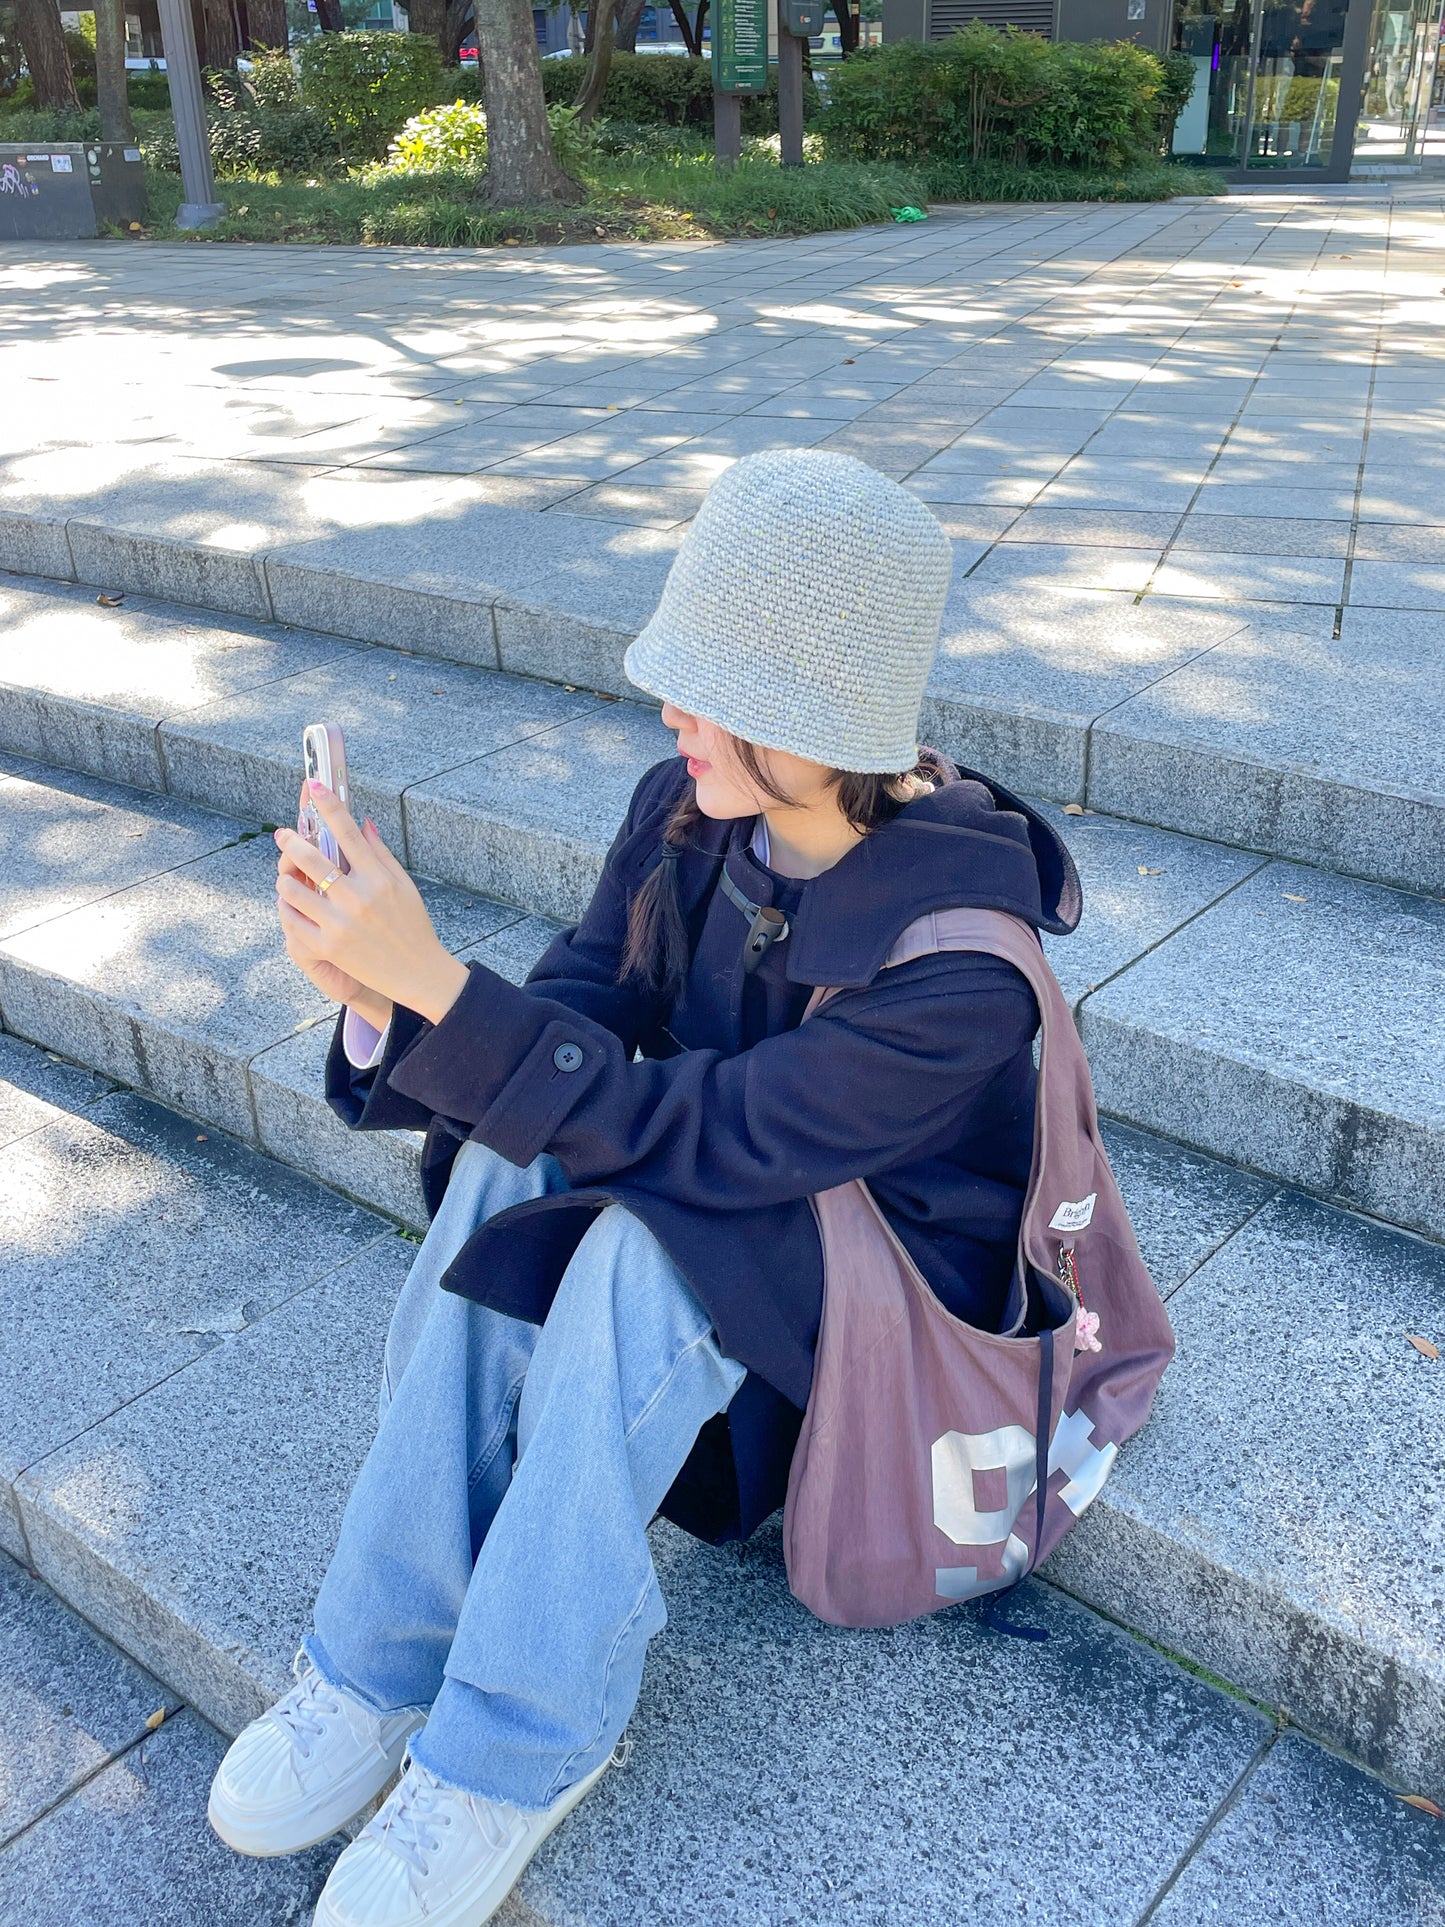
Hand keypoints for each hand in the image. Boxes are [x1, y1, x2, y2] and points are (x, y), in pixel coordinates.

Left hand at [274, 785, 468, 1026]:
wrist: (418, 974)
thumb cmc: (413, 927)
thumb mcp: (404, 886)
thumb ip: (380, 853)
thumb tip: (362, 821)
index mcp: (378, 878)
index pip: (347, 832)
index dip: (328, 805)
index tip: (314, 786)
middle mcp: (358, 897)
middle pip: (311, 857)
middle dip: (290, 841)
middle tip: (283, 835)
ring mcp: (340, 923)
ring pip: (293, 889)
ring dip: (285, 878)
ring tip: (287, 877)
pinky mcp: (328, 946)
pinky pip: (292, 920)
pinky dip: (287, 908)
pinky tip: (289, 904)